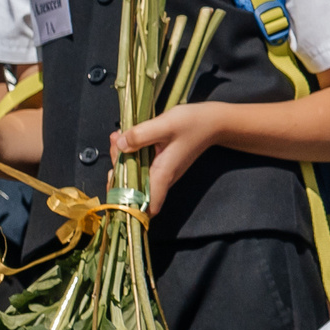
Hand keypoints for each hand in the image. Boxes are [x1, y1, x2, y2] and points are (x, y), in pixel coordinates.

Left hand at [111, 100, 230, 213]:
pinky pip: (140, 166)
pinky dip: (130, 154)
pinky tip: (127, 137)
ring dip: (121, 159)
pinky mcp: (161, 164)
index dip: (128, 205)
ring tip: (119, 136)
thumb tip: (120, 146)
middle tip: (116, 141)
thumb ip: (141, 135)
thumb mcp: (166, 124)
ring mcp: (162, 172)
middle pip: (132, 187)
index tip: (114, 186)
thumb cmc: (194, 123)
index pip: (145, 206)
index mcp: (163, 174)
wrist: (215, 122)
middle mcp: (162, 178)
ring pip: (134, 175)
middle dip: (117, 167)